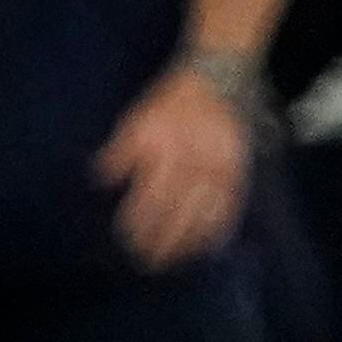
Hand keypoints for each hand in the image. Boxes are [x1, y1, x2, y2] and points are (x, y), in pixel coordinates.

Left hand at [93, 62, 254, 269]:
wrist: (216, 78)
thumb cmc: (170, 102)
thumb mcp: (137, 120)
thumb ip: (120, 151)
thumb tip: (102, 178)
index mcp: (165, 151)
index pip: (149, 198)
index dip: (139, 223)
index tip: (130, 241)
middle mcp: (193, 164)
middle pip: (175, 211)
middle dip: (162, 239)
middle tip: (149, 262)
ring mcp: (219, 168)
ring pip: (203, 214)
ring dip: (189, 241)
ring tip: (176, 261)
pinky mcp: (239, 169)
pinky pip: (230, 206)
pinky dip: (219, 229)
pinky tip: (209, 247)